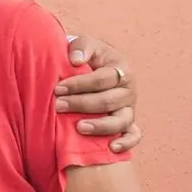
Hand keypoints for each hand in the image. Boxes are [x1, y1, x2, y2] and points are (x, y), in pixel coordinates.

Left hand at [55, 33, 140, 152]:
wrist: (96, 64)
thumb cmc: (88, 55)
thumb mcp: (85, 43)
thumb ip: (81, 47)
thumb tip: (75, 60)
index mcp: (121, 68)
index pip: (101, 79)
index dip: (79, 84)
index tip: (58, 88)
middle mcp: (128, 90)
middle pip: (108, 101)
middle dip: (81, 104)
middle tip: (58, 105)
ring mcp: (129, 108)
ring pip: (121, 120)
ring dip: (100, 126)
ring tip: (79, 127)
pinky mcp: (129, 122)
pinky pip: (134, 135)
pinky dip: (126, 142)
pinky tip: (112, 147)